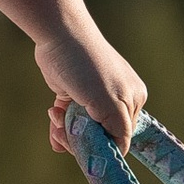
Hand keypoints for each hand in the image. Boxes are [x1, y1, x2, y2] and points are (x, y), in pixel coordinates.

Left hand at [36, 21, 145, 154]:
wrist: (60, 34)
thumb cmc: (87, 65)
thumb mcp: (108, 102)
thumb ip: (119, 128)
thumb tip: (120, 150)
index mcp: (131, 101)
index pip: (119, 138)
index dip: (99, 146)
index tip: (79, 144)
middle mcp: (116, 100)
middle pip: (98, 136)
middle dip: (78, 137)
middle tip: (62, 128)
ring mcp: (93, 97)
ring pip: (81, 129)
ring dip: (65, 130)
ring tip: (55, 116)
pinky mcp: (74, 94)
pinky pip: (70, 120)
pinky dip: (59, 125)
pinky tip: (53, 113)